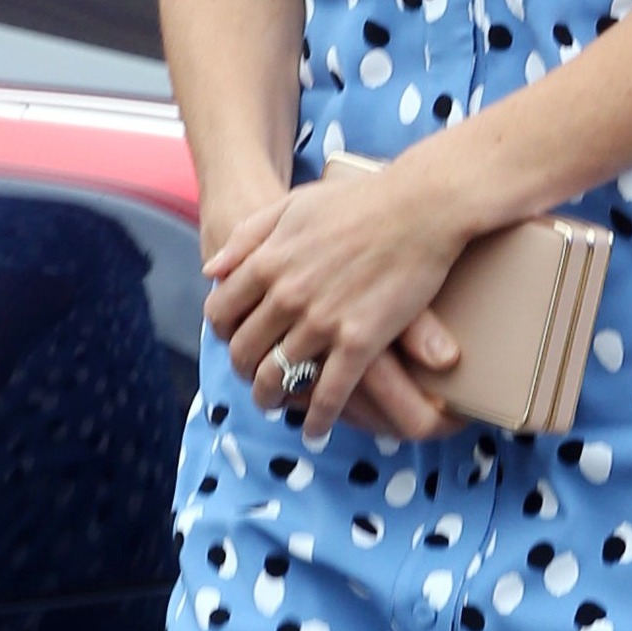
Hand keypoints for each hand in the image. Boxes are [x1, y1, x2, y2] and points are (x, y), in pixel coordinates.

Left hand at [205, 160, 466, 447]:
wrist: (418, 206)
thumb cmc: (359, 200)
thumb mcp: (292, 205)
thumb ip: (249, 236)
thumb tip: (213, 269)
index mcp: (267, 263)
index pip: (220, 311)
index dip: (222, 331)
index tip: (233, 339)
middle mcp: (286, 296)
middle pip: (244, 350)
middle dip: (243, 371)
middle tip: (252, 378)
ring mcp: (321, 322)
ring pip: (279, 377)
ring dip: (272, 398)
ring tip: (276, 405)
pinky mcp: (359, 342)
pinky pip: (329, 393)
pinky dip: (319, 418)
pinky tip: (315, 429)